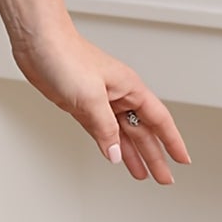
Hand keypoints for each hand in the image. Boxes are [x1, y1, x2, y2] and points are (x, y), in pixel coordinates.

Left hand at [11, 24, 190, 183]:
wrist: (38, 43)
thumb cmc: (66, 56)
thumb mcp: (90, 97)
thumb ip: (104, 128)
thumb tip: (115, 154)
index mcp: (130, 88)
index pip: (160, 120)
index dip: (173, 141)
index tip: (183, 159)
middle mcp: (118, 95)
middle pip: (143, 131)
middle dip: (155, 156)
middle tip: (164, 178)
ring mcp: (100, 101)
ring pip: (123, 134)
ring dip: (134, 154)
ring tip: (144, 175)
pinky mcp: (82, 106)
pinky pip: (103, 131)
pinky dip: (110, 145)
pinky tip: (115, 156)